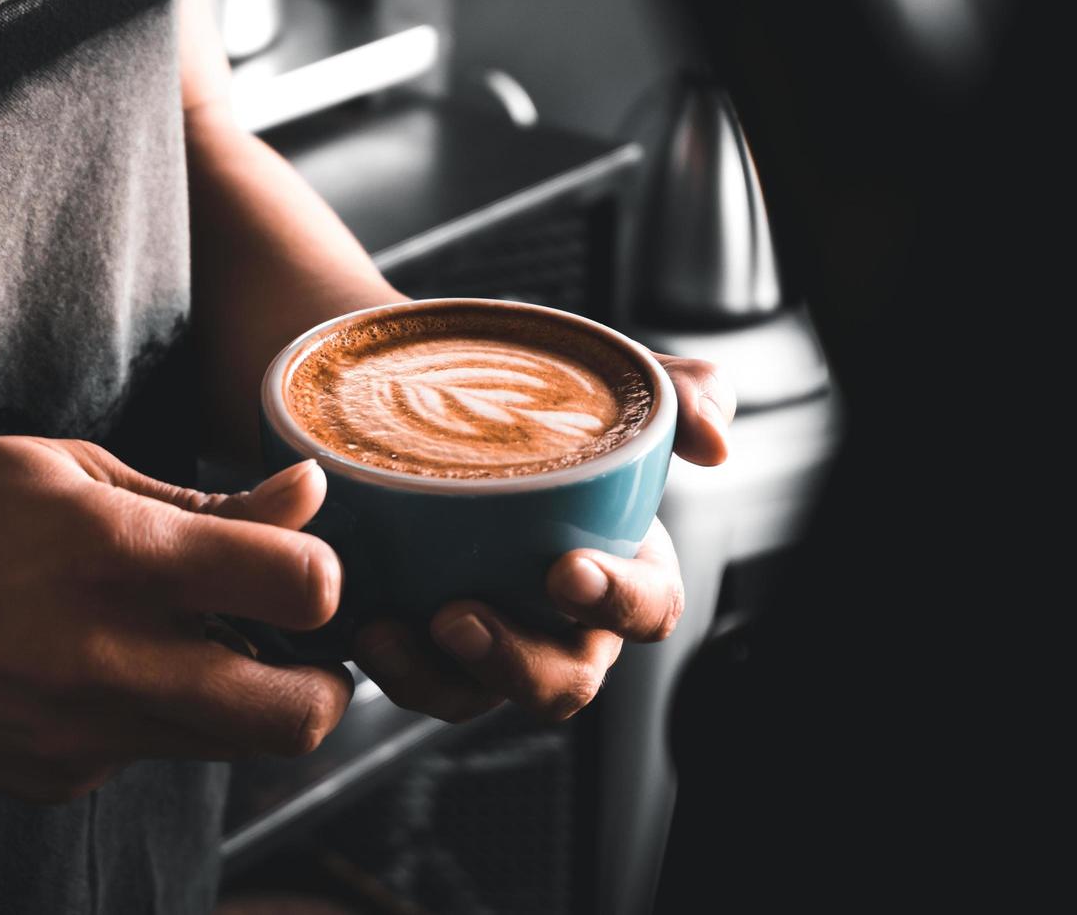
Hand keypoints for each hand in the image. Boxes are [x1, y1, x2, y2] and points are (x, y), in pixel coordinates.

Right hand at [0, 439, 350, 801]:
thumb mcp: (60, 470)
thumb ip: (199, 500)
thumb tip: (304, 502)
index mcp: (114, 555)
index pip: (299, 587)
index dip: (328, 577)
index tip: (305, 566)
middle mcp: (107, 660)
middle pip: (299, 716)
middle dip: (328, 686)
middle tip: (303, 646)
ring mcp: (81, 739)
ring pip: (231, 744)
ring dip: (246, 701)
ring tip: (189, 639)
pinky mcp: (56, 782)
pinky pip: (152, 751)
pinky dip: (156, 714)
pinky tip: (96, 667)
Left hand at [354, 354, 734, 721]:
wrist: (424, 393)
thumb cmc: (540, 399)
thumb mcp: (612, 379)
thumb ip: (683, 394)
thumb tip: (716, 442)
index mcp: (625, 569)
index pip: (650, 610)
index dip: (619, 603)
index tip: (566, 569)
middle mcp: (563, 622)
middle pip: (563, 681)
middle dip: (517, 662)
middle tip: (460, 616)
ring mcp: (494, 641)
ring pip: (479, 697)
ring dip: (438, 677)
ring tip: (389, 630)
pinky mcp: (428, 646)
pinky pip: (416, 682)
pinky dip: (388, 666)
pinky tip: (360, 624)